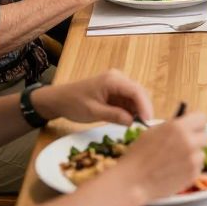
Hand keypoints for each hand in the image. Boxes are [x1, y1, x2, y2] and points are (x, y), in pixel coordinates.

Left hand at [32, 69, 152, 124]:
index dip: (145, 106)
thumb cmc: (73, 104)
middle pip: (139, 92)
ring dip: (138, 110)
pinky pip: (128, 100)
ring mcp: (117, 83)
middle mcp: (118, 78)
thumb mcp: (93, 112)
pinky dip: (131, 110)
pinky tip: (132, 121)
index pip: (136, 91)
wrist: (58, 99)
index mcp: (112, 80)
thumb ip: (114, 116)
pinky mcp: (115, 90)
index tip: (148, 122)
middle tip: (146, 127)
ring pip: (135, 97)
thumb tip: (133, 122)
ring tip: (140, 126)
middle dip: (144, 109)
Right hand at [118, 111, 206, 201]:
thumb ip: (173, 126)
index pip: (201, 117)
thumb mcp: (153, 132)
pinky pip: (198, 167)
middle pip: (204, 135)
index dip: (195, 122)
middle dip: (196, 138)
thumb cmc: (138, 156)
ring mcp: (193, 159)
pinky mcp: (193, 174)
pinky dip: (190, 168)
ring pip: (202, 152)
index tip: (191, 127)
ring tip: (176, 160)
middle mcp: (189, 141)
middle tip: (184, 144)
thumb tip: (184, 124)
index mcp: (179, 127)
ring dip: (193, 154)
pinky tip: (176, 170)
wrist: (133, 181)